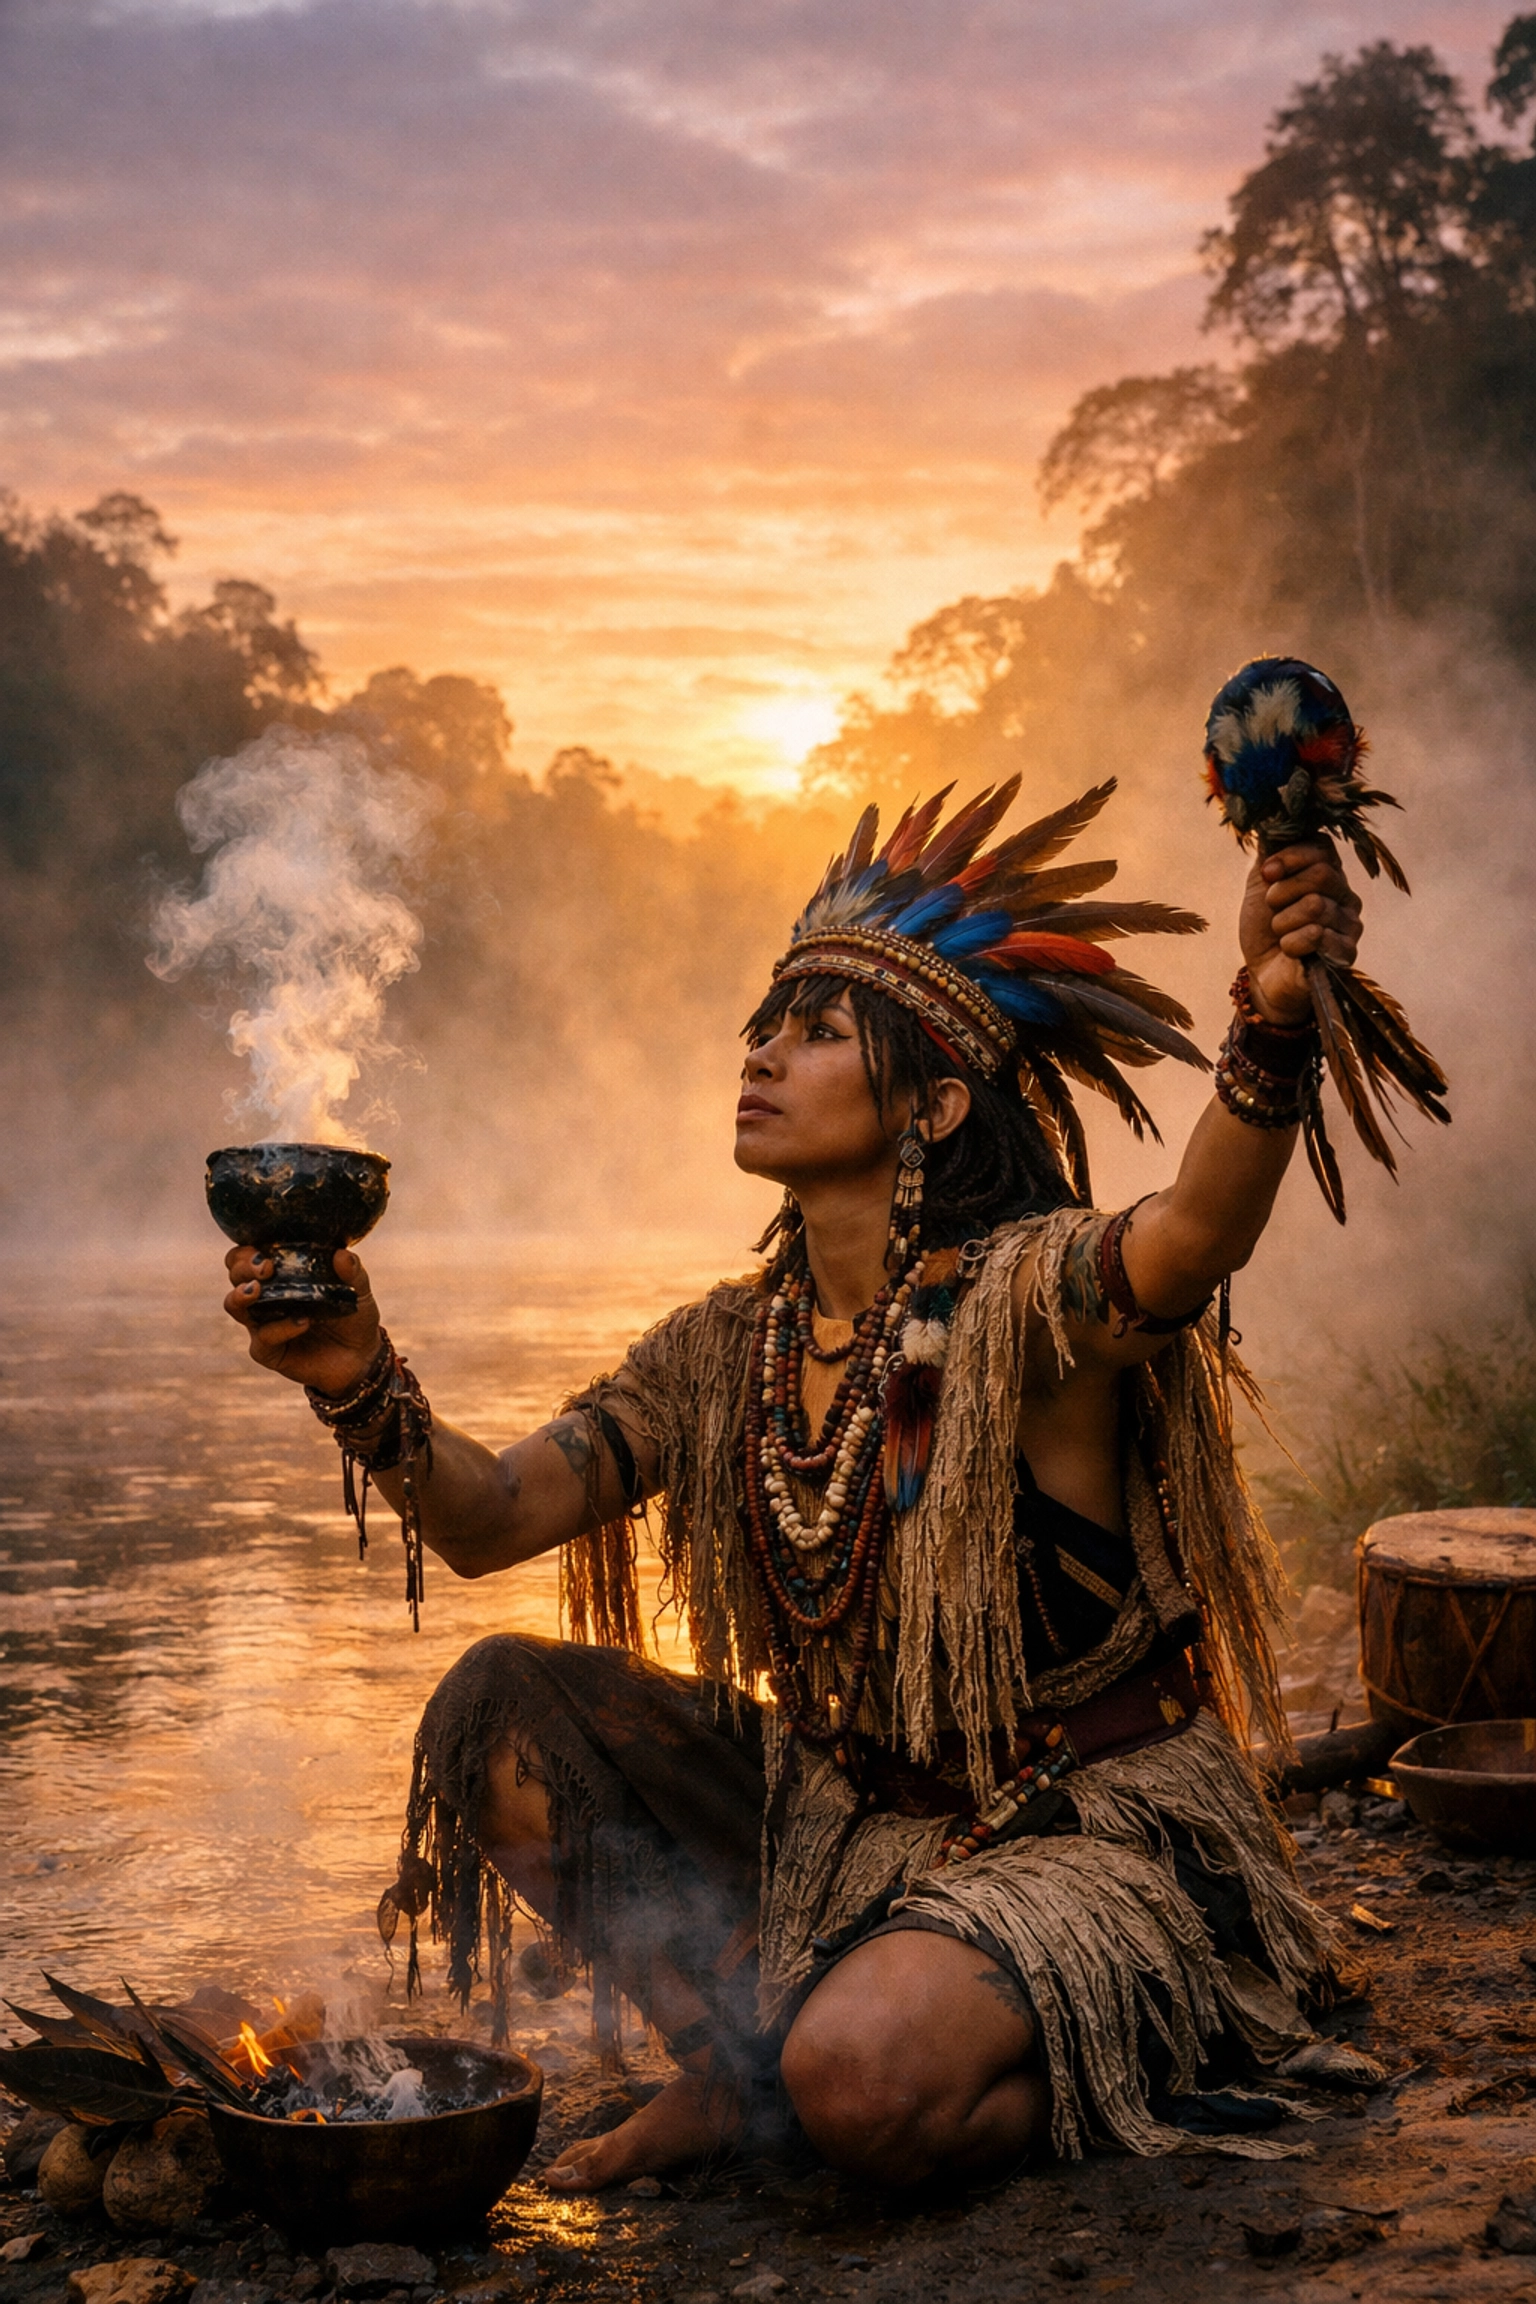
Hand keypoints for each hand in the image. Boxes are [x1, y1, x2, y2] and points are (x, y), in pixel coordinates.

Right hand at [223, 1246, 382, 1394]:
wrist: (361, 1358)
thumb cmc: (354, 1317)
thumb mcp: (358, 1292)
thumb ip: (352, 1273)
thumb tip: (341, 1253)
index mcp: (281, 1276)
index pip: (247, 1256)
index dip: (247, 1251)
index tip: (265, 1250)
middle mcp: (266, 1297)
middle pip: (235, 1276)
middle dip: (243, 1267)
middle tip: (266, 1268)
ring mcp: (263, 1324)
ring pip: (234, 1305)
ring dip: (240, 1295)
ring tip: (257, 1290)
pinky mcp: (268, 1351)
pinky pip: (263, 1338)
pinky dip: (280, 1328)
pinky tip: (302, 1322)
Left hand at [1238, 839, 1362, 1024]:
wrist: (1263, 975)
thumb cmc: (1263, 929)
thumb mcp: (1261, 886)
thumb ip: (1271, 854)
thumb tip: (1274, 820)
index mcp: (1328, 873)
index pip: (1322, 847)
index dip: (1290, 857)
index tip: (1267, 874)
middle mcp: (1345, 895)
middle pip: (1320, 875)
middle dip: (1283, 893)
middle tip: (1272, 909)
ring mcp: (1350, 924)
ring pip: (1315, 906)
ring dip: (1283, 922)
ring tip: (1280, 934)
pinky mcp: (1348, 953)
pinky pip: (1317, 936)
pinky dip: (1292, 944)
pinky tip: (1290, 950)